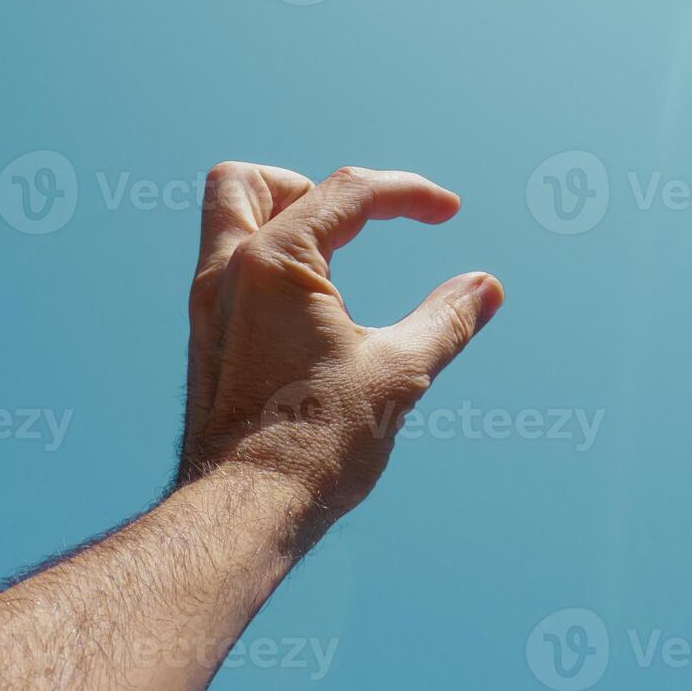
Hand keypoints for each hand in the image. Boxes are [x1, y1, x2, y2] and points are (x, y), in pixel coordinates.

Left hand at [177, 163, 503, 531]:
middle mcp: (226, 271)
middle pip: (248, 181)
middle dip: (306, 186)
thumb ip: (447, 320)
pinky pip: (227, 266)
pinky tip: (311, 308)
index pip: (347, 193)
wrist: (247, 509)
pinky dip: (269, 261)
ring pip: (226, 218)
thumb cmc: (317, 443)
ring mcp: (207, 305)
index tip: (448, 211)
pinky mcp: (205, 338)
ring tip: (333, 258)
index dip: (408, 193)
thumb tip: (486, 287)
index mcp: (274, 263)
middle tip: (354, 227)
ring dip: (279, 216)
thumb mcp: (399, 374)